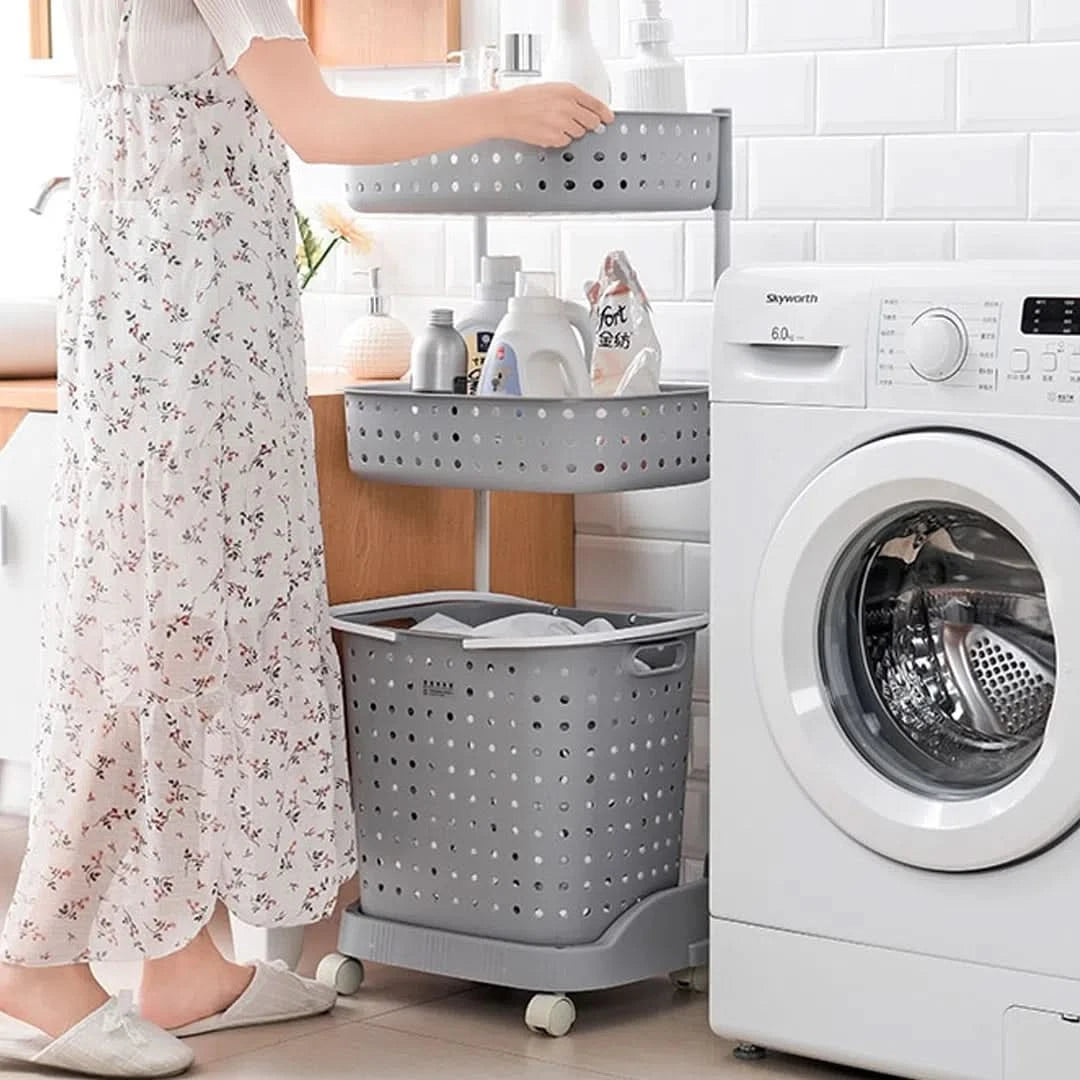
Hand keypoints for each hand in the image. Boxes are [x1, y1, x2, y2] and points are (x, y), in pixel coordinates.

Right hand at [495, 83, 614, 147]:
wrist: (506, 111)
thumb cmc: (524, 99)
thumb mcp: (551, 89)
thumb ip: (570, 97)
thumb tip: (585, 107)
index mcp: (569, 91)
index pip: (596, 104)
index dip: (604, 113)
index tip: (608, 118)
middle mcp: (568, 107)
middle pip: (592, 122)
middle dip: (587, 124)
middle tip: (576, 122)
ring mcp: (563, 124)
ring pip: (579, 133)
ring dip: (571, 131)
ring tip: (554, 123)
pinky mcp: (555, 138)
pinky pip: (566, 142)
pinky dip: (559, 139)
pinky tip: (548, 130)